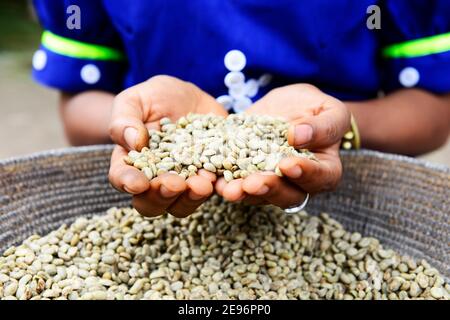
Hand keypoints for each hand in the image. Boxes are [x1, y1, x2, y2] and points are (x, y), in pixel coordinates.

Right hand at [109, 75, 227, 217]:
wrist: (192, 98)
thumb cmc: (156, 97)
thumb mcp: (136, 99)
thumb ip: (125, 119)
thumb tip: (133, 142)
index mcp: (131, 162)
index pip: (122, 178)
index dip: (128, 182)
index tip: (138, 182)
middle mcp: (155, 179)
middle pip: (151, 202)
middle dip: (161, 196)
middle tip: (174, 183)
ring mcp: (184, 182)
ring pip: (182, 205)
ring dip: (191, 198)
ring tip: (202, 183)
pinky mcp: (209, 177)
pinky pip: (213, 191)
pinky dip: (217, 189)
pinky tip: (220, 179)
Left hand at [215, 84, 349, 207]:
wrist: (286, 106)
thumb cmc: (314, 108)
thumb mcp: (329, 110)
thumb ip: (324, 125)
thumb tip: (299, 136)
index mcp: (324, 169)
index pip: (320, 177)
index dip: (305, 174)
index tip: (288, 164)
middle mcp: (297, 183)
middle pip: (287, 195)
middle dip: (268, 189)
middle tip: (253, 183)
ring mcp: (271, 182)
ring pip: (259, 195)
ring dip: (243, 193)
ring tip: (229, 189)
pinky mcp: (247, 174)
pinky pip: (236, 183)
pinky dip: (224, 183)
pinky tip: (213, 180)